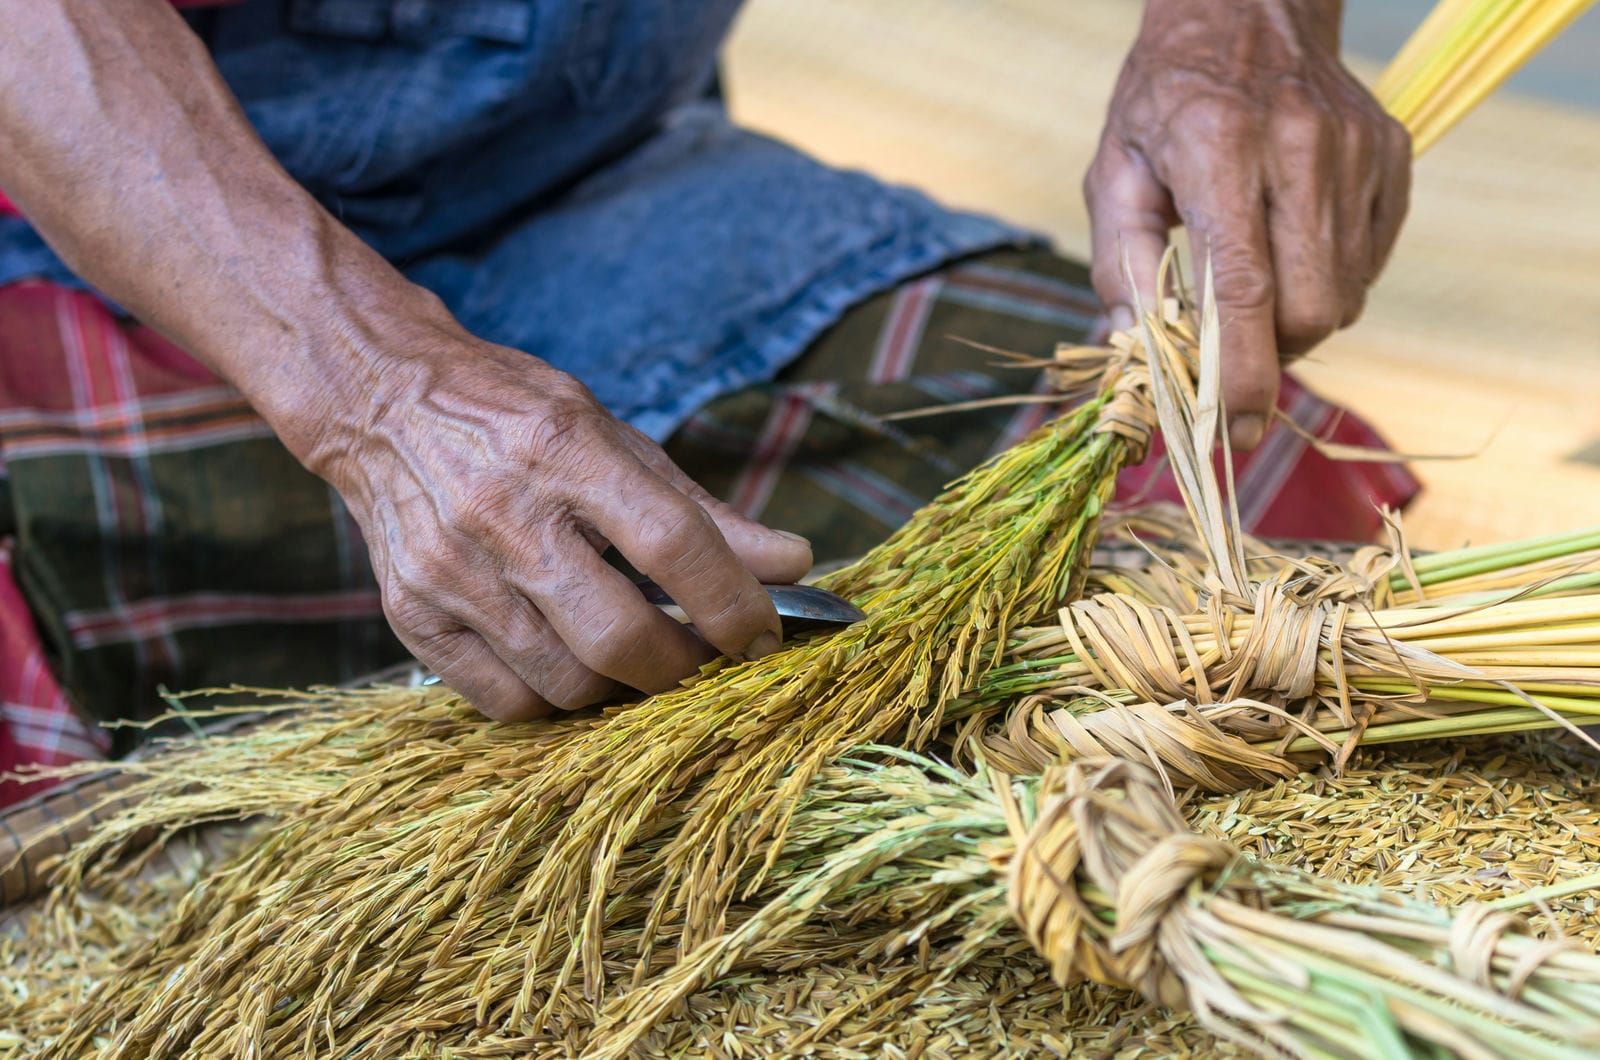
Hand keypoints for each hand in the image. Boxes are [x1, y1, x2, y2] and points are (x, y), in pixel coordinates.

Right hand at [292, 309, 812, 720]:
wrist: (380, 401)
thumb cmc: (516, 416)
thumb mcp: (612, 436)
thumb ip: (701, 509)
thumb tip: (793, 564)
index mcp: (563, 449)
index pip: (670, 542)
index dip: (732, 600)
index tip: (763, 634)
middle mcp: (500, 512)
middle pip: (618, 636)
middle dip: (683, 667)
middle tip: (702, 659)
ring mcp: (449, 571)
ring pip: (565, 684)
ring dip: (622, 689)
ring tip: (637, 660)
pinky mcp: (410, 615)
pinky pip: (505, 702)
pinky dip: (556, 700)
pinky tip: (571, 664)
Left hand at [1084, 0, 1410, 447]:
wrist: (1248, 9)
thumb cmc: (1166, 99)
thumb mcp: (1115, 170)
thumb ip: (1119, 265)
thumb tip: (1134, 355)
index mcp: (1219, 150)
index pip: (1243, 289)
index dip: (1240, 373)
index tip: (1232, 430)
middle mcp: (1301, 149)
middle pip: (1310, 309)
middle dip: (1271, 356)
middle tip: (1232, 354)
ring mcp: (1358, 153)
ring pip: (1345, 296)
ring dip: (1297, 322)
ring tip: (1254, 290)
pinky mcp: (1393, 158)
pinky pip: (1369, 264)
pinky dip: (1330, 283)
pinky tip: (1290, 250)